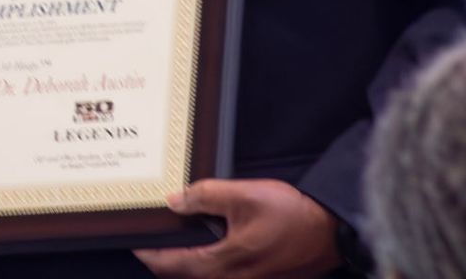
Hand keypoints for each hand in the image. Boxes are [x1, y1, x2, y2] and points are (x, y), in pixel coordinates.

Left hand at [135, 179, 338, 277]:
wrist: (332, 232)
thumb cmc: (292, 214)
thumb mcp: (243, 195)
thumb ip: (204, 196)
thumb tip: (174, 202)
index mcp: (224, 263)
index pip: (172, 265)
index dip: (149, 254)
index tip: (133, 242)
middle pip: (184, 275)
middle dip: (164, 260)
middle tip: (150, 239)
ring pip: (203, 277)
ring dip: (185, 261)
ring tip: (174, 238)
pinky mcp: (259, 278)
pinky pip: (222, 275)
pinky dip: (206, 262)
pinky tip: (206, 241)